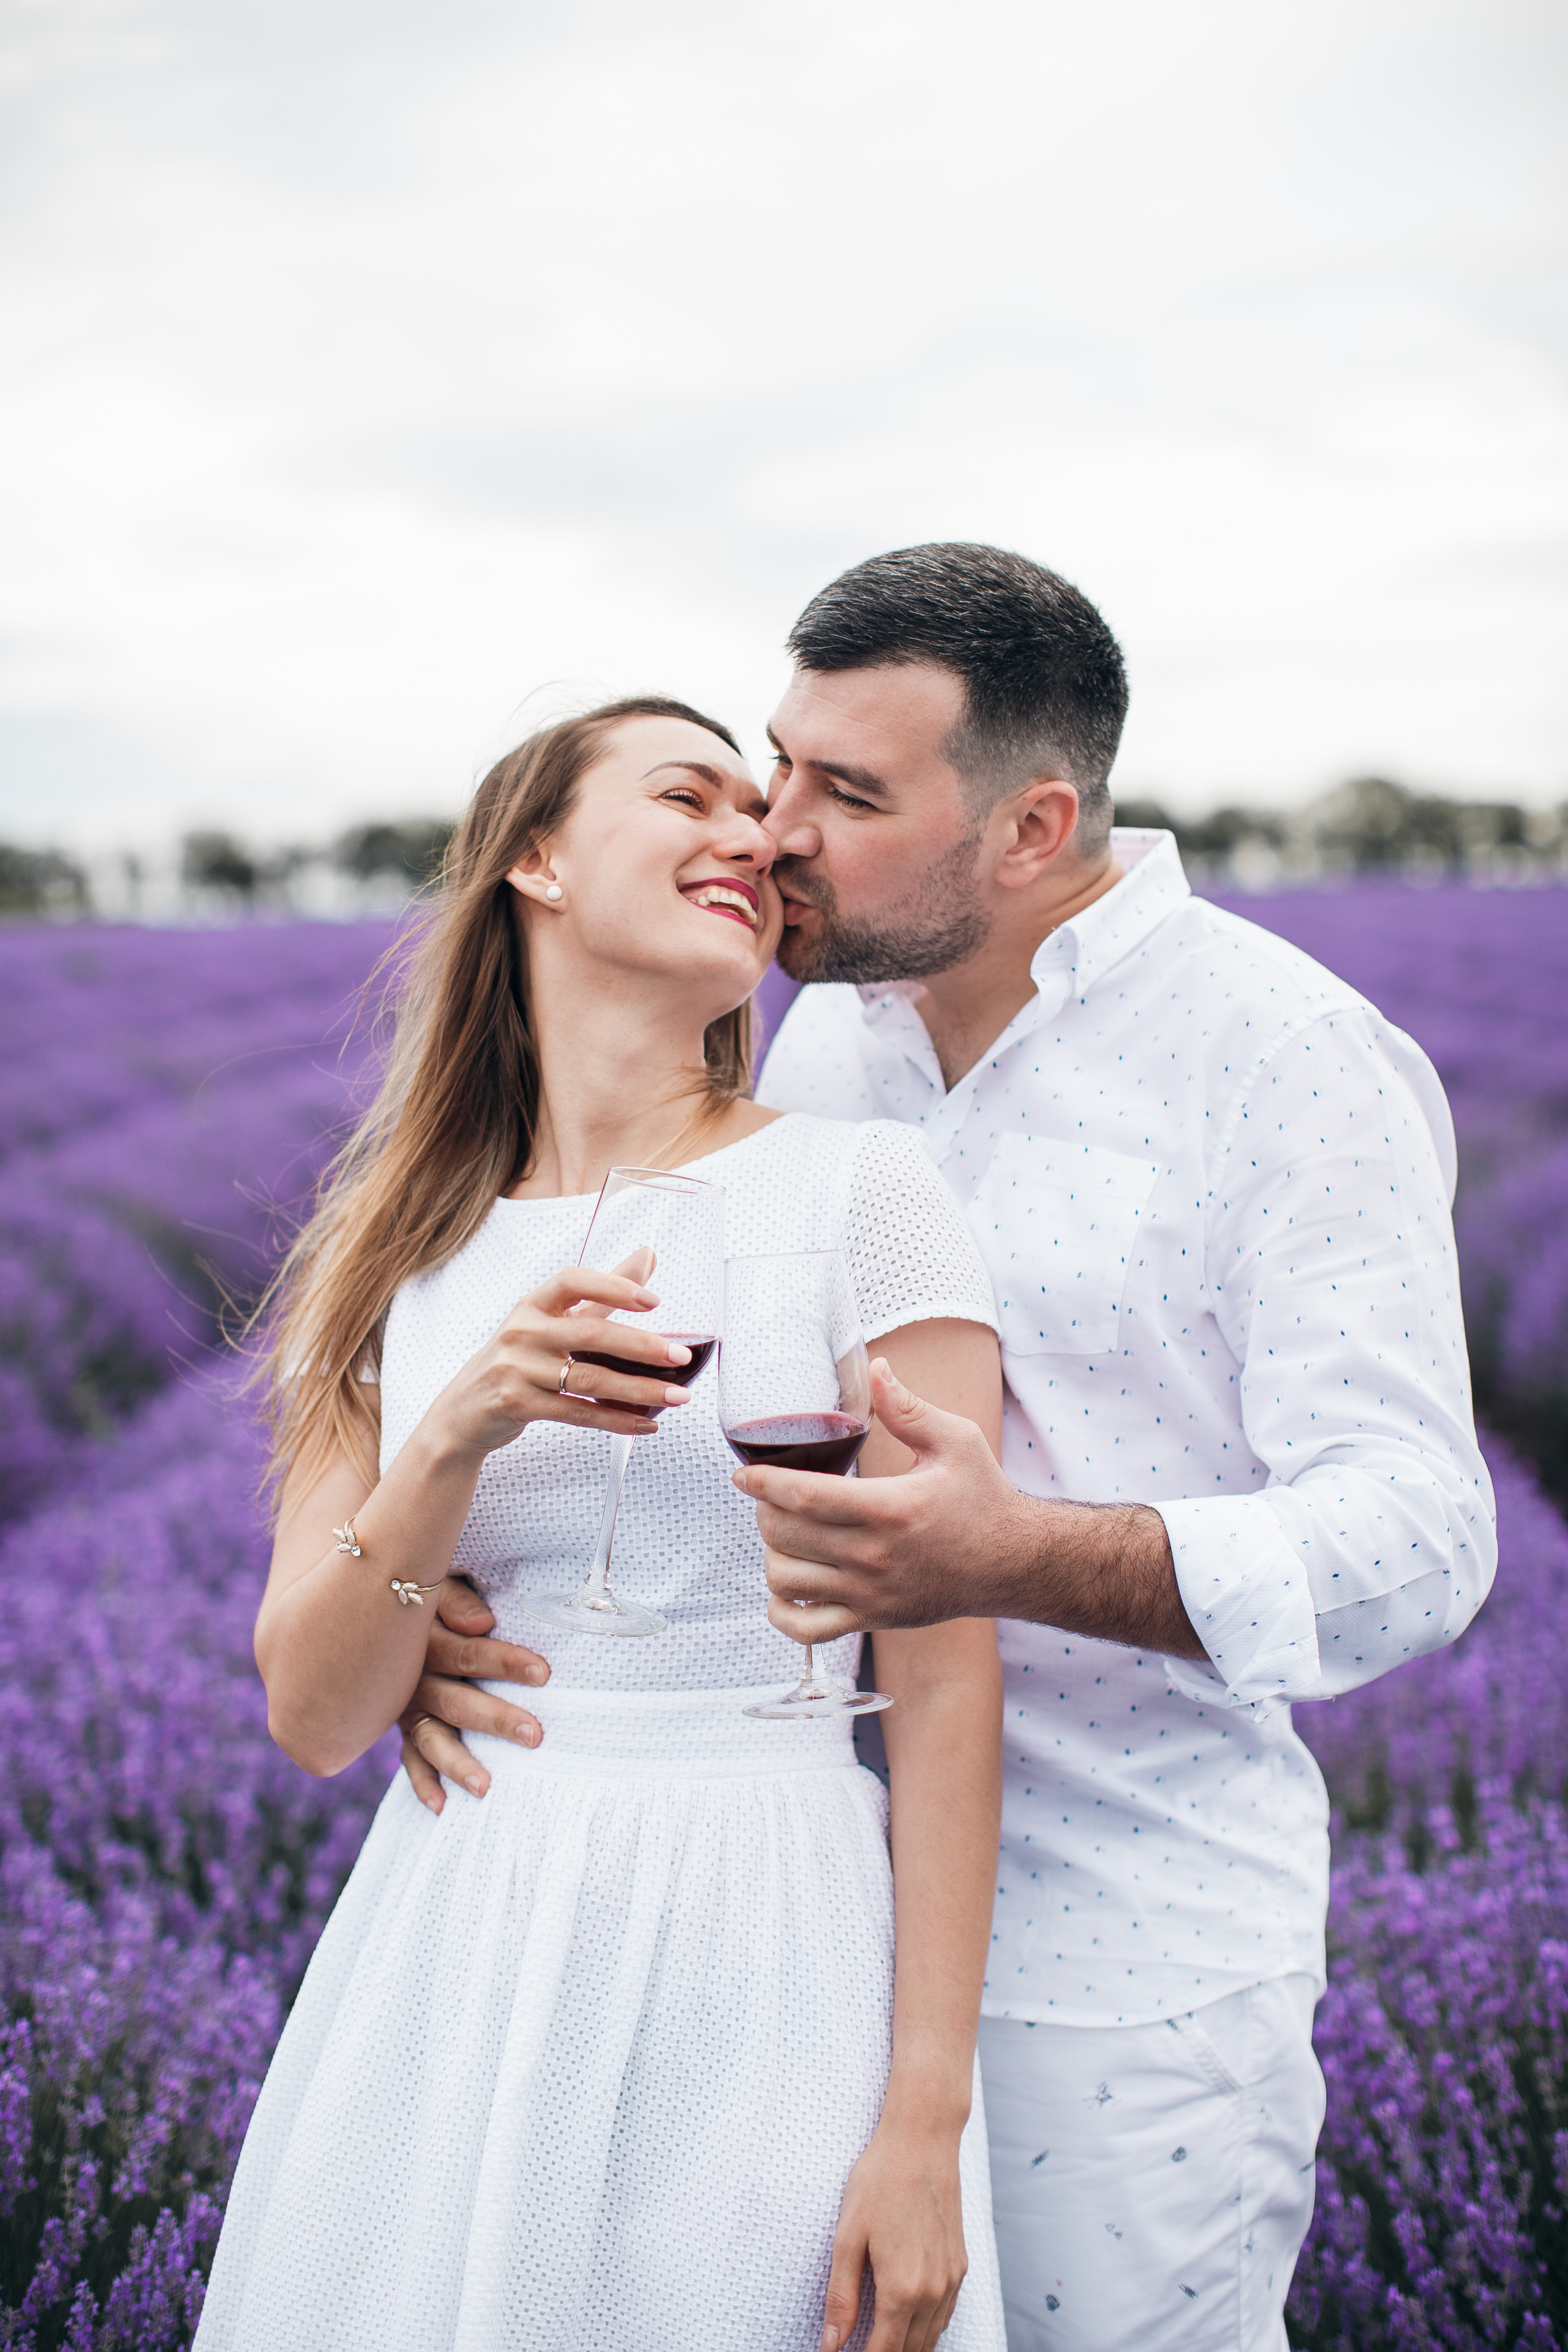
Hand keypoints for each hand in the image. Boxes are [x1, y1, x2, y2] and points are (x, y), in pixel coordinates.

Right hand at [398, 1582, 551, 1813]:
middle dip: (495, 1719)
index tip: (544, 1673)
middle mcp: (411, 1678)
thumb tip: (482, 1623)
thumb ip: (456, 1600)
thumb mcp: (433, 1582)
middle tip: (535, 1735)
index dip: (506, 1661)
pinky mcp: (397, 1725)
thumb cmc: (418, 1588)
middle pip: (456, 1702)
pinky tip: (441, 1807)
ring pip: (431, 1738)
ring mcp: (402, 1706)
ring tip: (486, 1787)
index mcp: (423, 1639)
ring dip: (457, 1763)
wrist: (361, 1608)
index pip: (469, 1652)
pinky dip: (422, 1782)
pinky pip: (409, 1757)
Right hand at [423, 1251, 698, 1463]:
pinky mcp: (517, 1405)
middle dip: (642, 1346)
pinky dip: (616, 1420)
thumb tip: (648, 1255)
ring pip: (589, 1378)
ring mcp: (517, 1369)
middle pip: (590, 1334)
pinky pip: (577, 1413)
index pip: (572, 1281)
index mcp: (533, 1305)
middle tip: (680, 1356)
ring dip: (639, 1390)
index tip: (653, 1300)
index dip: (613, 1286)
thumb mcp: (550, 1321)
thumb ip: (601, 1294)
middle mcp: (522, 1332)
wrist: (463, 1411)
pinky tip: (646, 1423)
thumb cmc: (518, 1360)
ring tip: (678, 1395)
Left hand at [732, 1360, 1022, 1642]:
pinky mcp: (872, 1620)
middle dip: (764, 1511)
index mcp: (890, 1508)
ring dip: (771, 1554)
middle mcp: (874, 1556)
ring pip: (786, 1582)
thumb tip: (874, 1368)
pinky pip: (805, 1630)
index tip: (743, 1472)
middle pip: (785, 1537)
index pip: (805, 1497)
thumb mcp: (956, 1441)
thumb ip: (908, 1408)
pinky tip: (789, 1585)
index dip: (764, 1482)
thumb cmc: (984, 1498)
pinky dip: (782, 1610)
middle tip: (770, 1495)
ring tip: (783, 1533)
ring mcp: (870, 1594)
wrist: (1013, 1563)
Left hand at [821, 2115, 967, 2351]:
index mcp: (901, 2289)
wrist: (922, 2141)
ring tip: (881, 2340)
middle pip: (910, 2351)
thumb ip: (841, 2297)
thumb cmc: (880, 2181)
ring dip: (907, 2346)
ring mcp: (951, 2279)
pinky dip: (927, 2328)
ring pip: (931, 2338)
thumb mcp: (848, 2238)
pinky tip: (909, 2320)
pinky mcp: (960, 2265)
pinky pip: (945, 2314)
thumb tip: (832, 2344)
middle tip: (861, 2345)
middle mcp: (932, 2291)